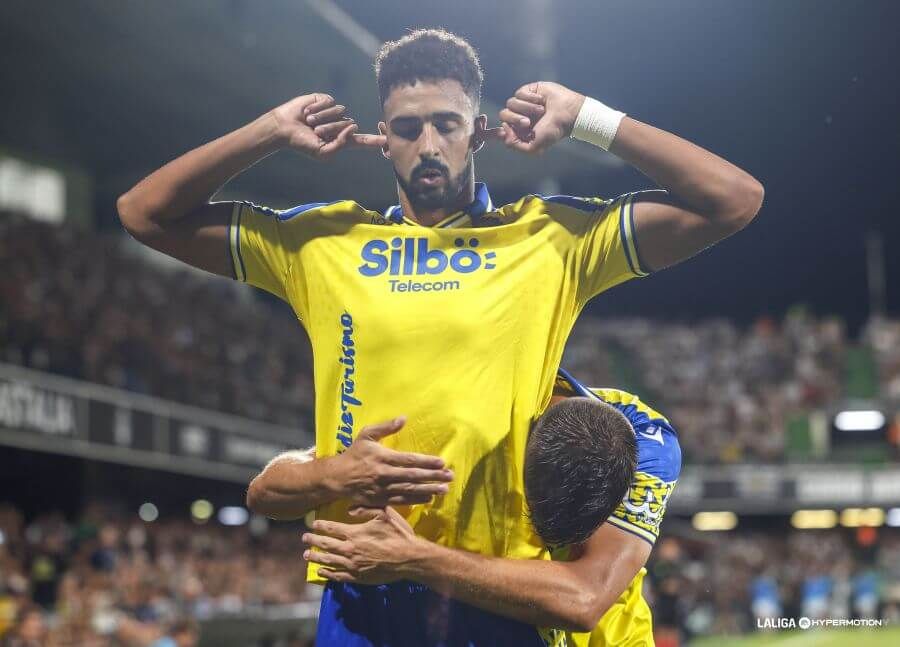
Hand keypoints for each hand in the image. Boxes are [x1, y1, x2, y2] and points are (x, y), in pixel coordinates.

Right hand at [269, 93, 385, 159]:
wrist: (285, 128)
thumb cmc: (302, 143)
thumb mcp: (322, 152)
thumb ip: (341, 144)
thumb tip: (353, 126)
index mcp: (342, 140)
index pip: (362, 140)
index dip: (376, 140)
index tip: (390, 139)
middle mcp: (340, 125)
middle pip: (348, 125)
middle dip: (331, 128)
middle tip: (315, 132)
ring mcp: (333, 112)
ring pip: (340, 112)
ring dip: (323, 118)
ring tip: (310, 123)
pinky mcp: (325, 100)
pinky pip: (330, 102)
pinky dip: (318, 108)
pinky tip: (308, 112)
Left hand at [303, 507, 421, 583]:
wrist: (409, 558)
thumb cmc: (399, 534)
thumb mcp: (385, 514)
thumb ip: (366, 508)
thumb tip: (349, 509)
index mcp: (355, 533)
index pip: (332, 528)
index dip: (320, 525)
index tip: (313, 524)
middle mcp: (350, 549)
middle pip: (326, 544)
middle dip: (313, 540)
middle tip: (304, 538)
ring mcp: (353, 565)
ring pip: (329, 561)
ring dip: (316, 557)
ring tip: (306, 555)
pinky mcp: (358, 577)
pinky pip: (338, 576)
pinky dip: (328, 573)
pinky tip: (321, 571)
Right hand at [332, 417, 453, 506]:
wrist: (338, 478)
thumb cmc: (355, 454)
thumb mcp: (366, 435)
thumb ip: (385, 427)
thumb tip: (403, 418)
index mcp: (383, 457)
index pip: (409, 460)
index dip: (426, 462)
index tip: (442, 462)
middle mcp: (384, 474)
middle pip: (413, 476)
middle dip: (433, 477)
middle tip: (450, 476)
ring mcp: (383, 489)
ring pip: (409, 490)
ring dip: (428, 490)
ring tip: (444, 489)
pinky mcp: (381, 500)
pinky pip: (401, 500)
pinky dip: (416, 500)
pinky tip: (429, 498)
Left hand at [496, 82, 584, 154]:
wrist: (568, 113)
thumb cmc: (553, 131)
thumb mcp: (534, 147)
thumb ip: (516, 146)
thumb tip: (503, 130)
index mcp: (518, 130)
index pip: (502, 129)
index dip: (502, 130)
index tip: (507, 129)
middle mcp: (519, 116)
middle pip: (504, 115)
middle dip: (515, 119)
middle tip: (528, 122)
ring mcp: (523, 103)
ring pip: (510, 103)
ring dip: (526, 108)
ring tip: (541, 110)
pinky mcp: (528, 90)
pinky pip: (519, 93)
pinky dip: (531, 97)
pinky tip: (542, 100)